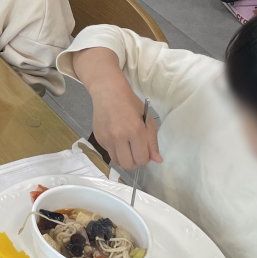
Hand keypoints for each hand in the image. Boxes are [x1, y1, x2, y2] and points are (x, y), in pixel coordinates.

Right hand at [72, 47, 160, 170]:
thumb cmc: (131, 104)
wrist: (108, 93)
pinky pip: (109, 152)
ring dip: (124, 158)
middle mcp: (119, 137)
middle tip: (135, 151)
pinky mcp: (98, 138)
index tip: (144, 150)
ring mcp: (107, 138)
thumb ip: (152, 142)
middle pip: (128, 165)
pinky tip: (116, 137)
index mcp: (136, 131)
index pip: (142, 159)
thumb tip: (157, 160)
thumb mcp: (147, 120)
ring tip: (126, 147)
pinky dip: (115, 149)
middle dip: (134, 162)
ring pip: (117, 162)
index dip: (145, 158)